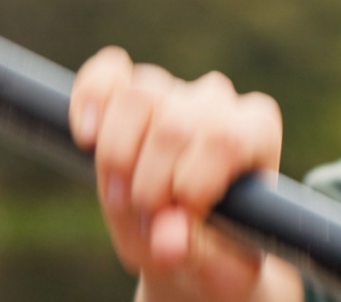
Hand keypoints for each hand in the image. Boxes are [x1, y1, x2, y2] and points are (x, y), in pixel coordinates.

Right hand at [70, 46, 301, 300]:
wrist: (189, 249)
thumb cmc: (214, 252)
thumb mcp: (214, 266)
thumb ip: (197, 252)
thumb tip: (169, 241)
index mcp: (255, 131)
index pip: (224, 138)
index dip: (190, 183)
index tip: (182, 219)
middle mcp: (219, 102)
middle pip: (174, 124)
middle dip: (149, 184)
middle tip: (146, 221)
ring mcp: (174, 89)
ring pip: (138, 97)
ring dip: (117, 158)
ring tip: (120, 198)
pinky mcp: (129, 88)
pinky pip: (107, 74)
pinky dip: (90, 100)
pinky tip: (85, 138)